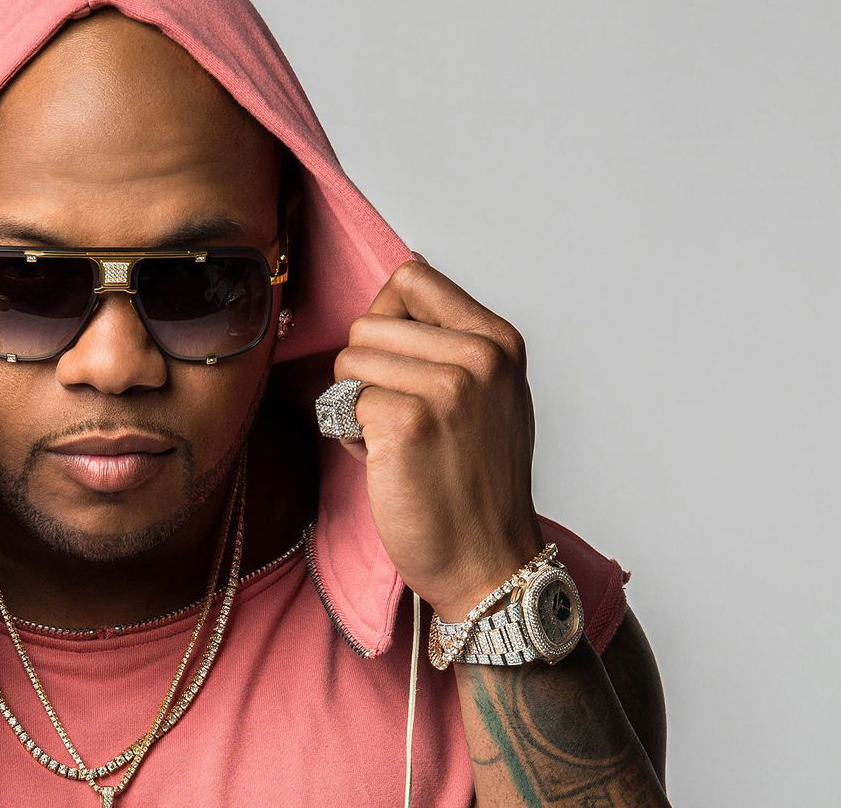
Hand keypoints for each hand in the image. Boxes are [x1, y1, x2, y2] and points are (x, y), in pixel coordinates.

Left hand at [331, 253, 545, 620]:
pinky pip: (343, 403)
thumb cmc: (477, 483)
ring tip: (395, 441)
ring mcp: (445, 387)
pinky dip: (350, 435)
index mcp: (497, 340)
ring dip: (356, 403)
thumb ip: (452, 340)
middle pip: (368, 322)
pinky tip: (385, 462)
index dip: (386, 319)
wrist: (488, 562)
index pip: (412, 277)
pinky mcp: (406, 423)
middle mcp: (478, 356)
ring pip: (349, 360)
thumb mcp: (490, 394)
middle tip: (399, 417)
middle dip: (366, 369)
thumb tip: (403, 278)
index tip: (396, 361)